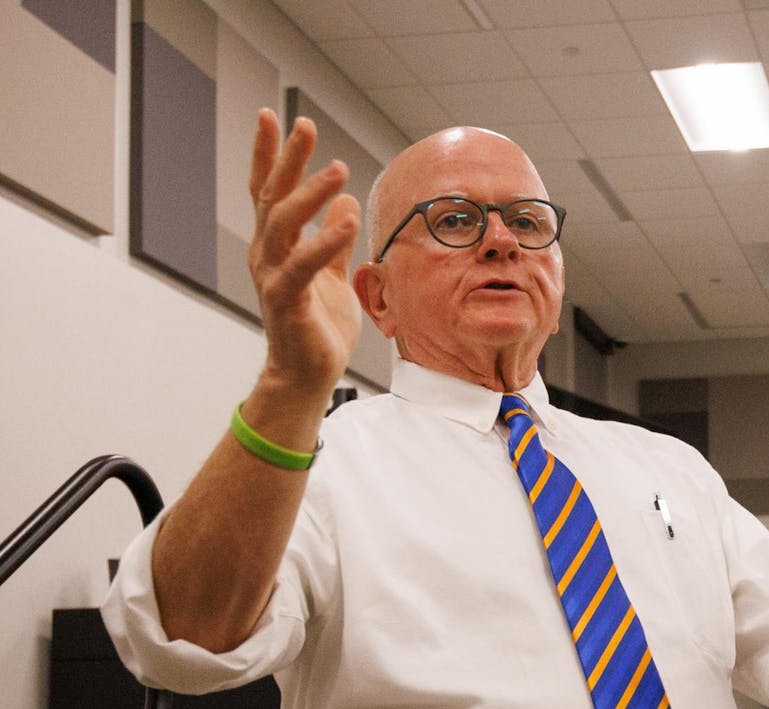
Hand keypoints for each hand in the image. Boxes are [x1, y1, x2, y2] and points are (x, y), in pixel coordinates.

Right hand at [247, 109, 362, 396]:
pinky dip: (323, 242)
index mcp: (277, 245)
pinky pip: (302, 266)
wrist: (308, 375)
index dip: (271, 154)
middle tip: (303, 124)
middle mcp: (267, 254)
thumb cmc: (317, 326)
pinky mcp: (286, 301)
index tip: (276, 117)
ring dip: (310, 194)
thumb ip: (334, 240)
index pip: (270, 191)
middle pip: (272, 196)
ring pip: (283, 225)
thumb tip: (344, 202)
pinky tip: (345, 220)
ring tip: (337, 169)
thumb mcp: (333, 275)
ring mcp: (272, 276)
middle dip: (286, 159)